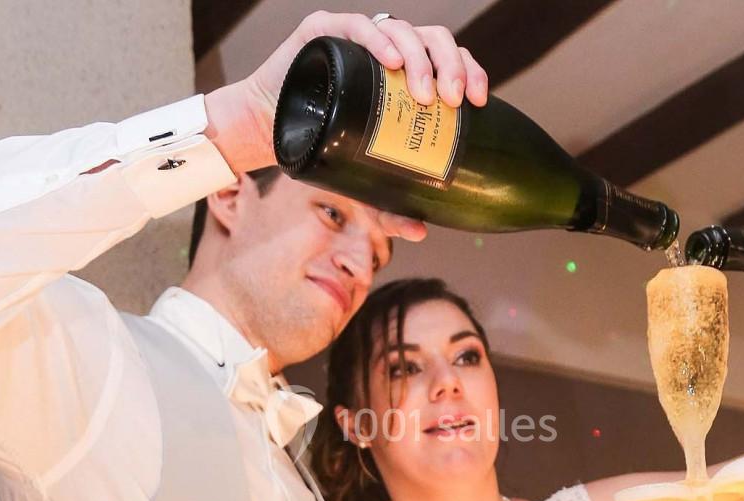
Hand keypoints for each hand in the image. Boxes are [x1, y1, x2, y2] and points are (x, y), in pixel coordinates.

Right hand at [205, 12, 487, 242]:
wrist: (265, 133)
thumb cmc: (319, 147)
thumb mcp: (362, 181)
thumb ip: (392, 206)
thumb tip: (423, 232)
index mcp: (404, 72)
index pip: (448, 59)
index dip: (470, 71)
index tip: (478, 101)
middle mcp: (384, 49)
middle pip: (433, 39)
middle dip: (451, 65)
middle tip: (453, 99)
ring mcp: (355, 37)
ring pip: (401, 28)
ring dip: (420, 58)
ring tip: (425, 93)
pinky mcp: (323, 32)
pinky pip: (358, 26)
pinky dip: (379, 40)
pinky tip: (393, 62)